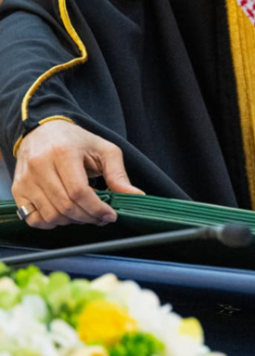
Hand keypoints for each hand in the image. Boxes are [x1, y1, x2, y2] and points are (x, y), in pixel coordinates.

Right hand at [12, 120, 143, 228]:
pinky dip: (51, 223)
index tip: (110, 215)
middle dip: (88, 217)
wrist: (43, 132)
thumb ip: (118, 174)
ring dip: (72, 221)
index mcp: (63, 153)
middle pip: (65, 206)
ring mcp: (26, 179)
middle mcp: (40, 166)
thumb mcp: (104, 150)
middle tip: (101, 217)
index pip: (78, 192)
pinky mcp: (18, 190)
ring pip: (50, 215)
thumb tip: (135, 195)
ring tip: (84, 212)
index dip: (96, 208)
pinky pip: (33, 218)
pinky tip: (64, 213)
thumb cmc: (76, 141)